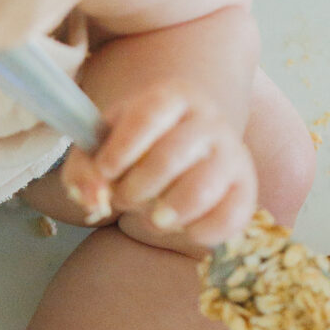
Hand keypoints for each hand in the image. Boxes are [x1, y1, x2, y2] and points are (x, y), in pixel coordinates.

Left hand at [62, 80, 256, 249]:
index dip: (123, 147)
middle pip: (172, 153)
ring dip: (169, 211)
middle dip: (137, 187)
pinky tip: (182, 230)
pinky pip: (231, 216)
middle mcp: (208, 120)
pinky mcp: (245, 190)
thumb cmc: (136, 152)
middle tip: (122, 200)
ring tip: (153, 220)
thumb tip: (92, 199)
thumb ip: (84, 170)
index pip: (149, 114)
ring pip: (203, 187)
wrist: (185, 157)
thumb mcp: (103, 148)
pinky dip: (201, 232)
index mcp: (171, 97)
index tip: (106, 171)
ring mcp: (232, 154)